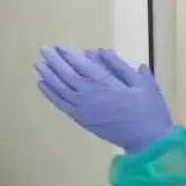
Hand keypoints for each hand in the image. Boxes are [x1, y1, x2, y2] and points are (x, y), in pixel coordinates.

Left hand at [35, 45, 171, 152]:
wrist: (147, 140)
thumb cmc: (148, 109)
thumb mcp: (142, 83)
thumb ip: (120, 66)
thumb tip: (101, 52)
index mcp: (104, 82)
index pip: (80, 64)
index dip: (67, 54)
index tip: (57, 45)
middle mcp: (87, 93)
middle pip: (65, 74)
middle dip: (53, 60)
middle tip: (43, 49)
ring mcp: (81, 107)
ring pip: (59, 88)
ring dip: (47, 74)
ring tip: (37, 63)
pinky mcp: (80, 119)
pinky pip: (60, 104)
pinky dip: (49, 93)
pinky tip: (41, 84)